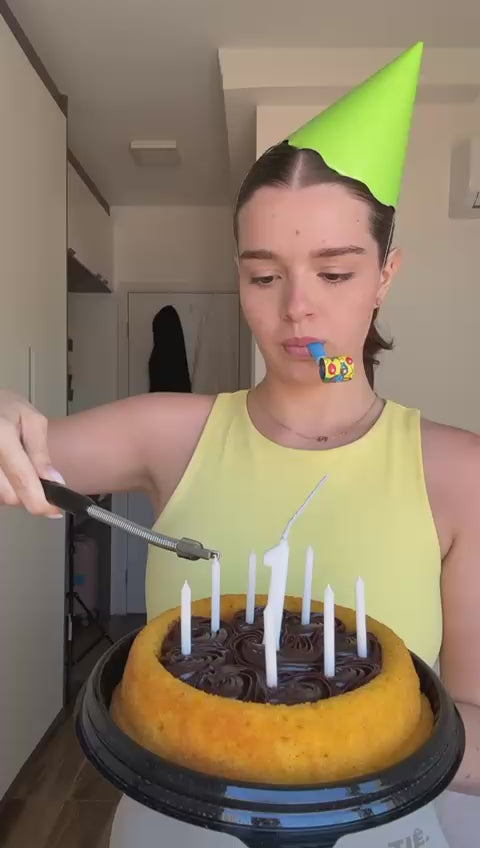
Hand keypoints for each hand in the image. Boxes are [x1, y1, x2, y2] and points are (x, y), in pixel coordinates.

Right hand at [0, 390, 63, 516]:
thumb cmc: (2, 406)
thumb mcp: (30, 420)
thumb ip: (40, 453)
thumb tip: (55, 482)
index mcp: (1, 438)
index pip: (22, 479)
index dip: (41, 502)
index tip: (55, 510)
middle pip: (9, 496)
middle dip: (28, 494)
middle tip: (38, 481)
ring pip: (0, 497)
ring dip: (14, 491)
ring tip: (17, 468)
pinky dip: (4, 486)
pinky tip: (7, 472)